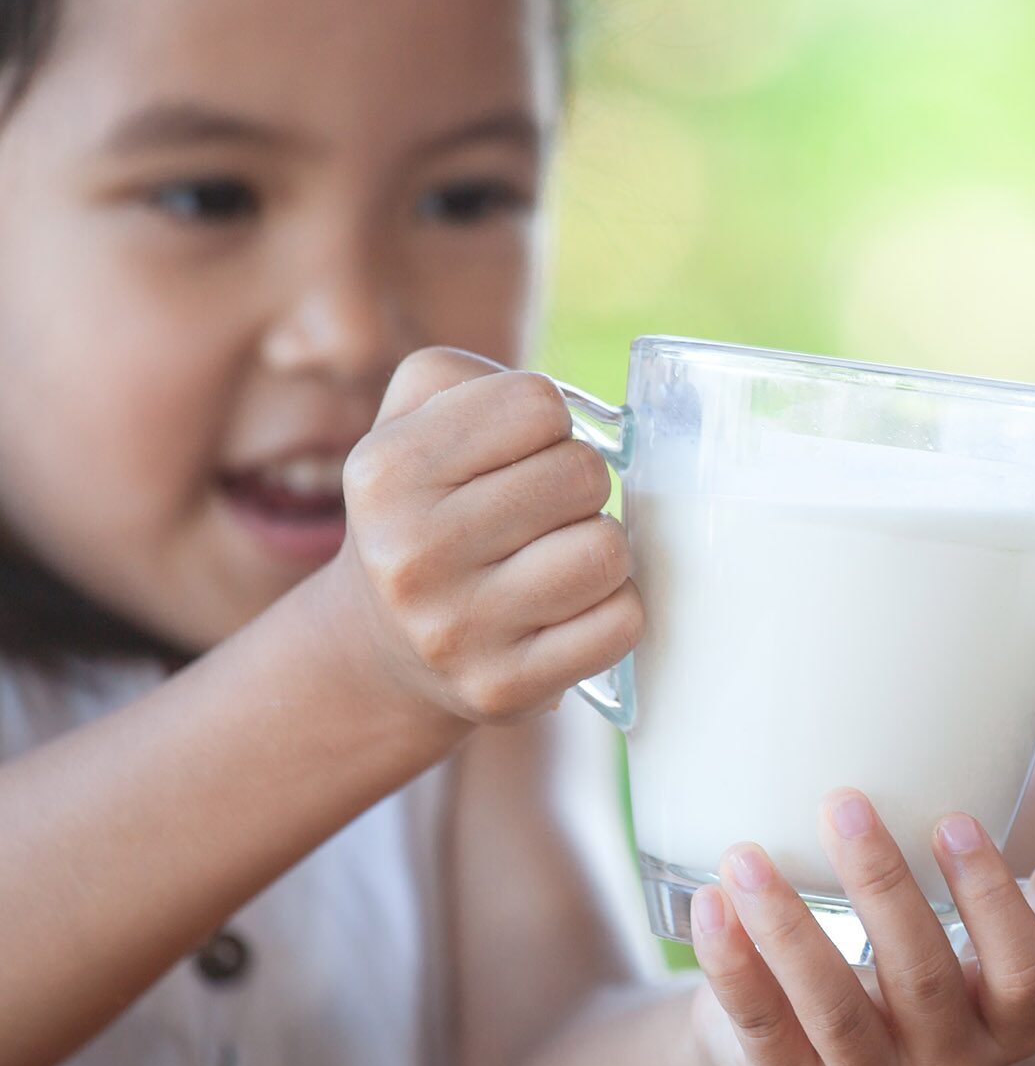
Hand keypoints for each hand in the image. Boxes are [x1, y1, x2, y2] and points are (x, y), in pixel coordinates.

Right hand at [328, 347, 642, 724]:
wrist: (381, 644)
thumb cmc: (422, 508)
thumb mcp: (408, 420)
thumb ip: (467, 376)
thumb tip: (558, 409)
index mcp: (385, 471)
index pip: (537, 404)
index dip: (546, 423)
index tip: (519, 455)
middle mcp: (411, 554)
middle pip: (581, 473)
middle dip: (577, 484)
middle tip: (543, 512)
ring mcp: (456, 631)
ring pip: (606, 549)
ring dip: (600, 545)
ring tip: (558, 555)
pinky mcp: (504, 689)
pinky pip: (621, 622)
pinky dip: (613, 607)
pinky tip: (570, 607)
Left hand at [687, 790, 1034, 1065]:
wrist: (806, 1047)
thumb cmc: (910, 972)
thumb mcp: (984, 951)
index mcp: (1006, 1031)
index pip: (1025, 975)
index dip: (993, 899)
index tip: (951, 820)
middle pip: (923, 983)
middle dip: (882, 887)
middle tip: (843, 804)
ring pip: (833, 1010)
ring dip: (788, 926)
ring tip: (750, 855)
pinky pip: (761, 1030)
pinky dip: (733, 966)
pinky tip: (714, 906)